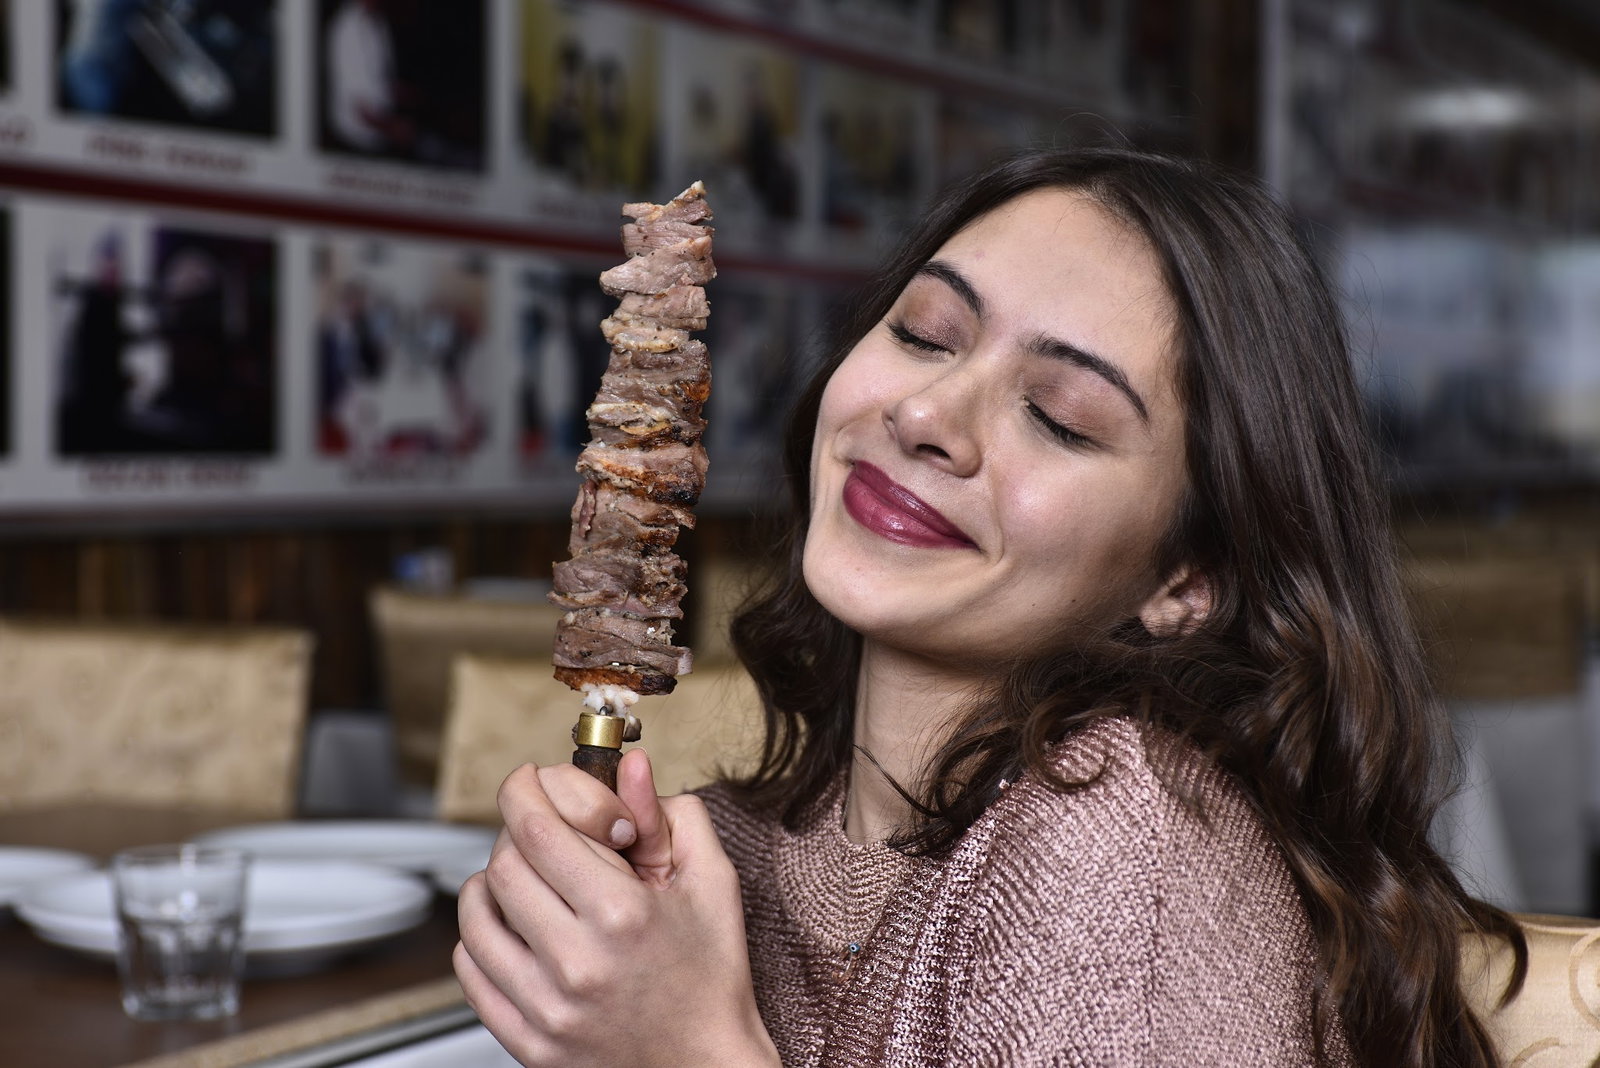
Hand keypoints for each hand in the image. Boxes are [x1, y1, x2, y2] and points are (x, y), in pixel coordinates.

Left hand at [454, 750, 780, 1067]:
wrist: (706, 1067)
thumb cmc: (712, 978)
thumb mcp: (711, 884)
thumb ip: (671, 817)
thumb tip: (632, 768)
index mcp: (622, 915)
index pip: (538, 829)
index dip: (523, 790)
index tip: (527, 779)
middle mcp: (577, 962)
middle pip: (504, 866)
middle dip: (516, 833)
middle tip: (542, 831)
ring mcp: (547, 1007)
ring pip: (476, 917)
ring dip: (491, 882)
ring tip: (524, 877)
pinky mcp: (529, 1042)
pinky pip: (472, 972)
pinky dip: (481, 938)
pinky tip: (513, 927)